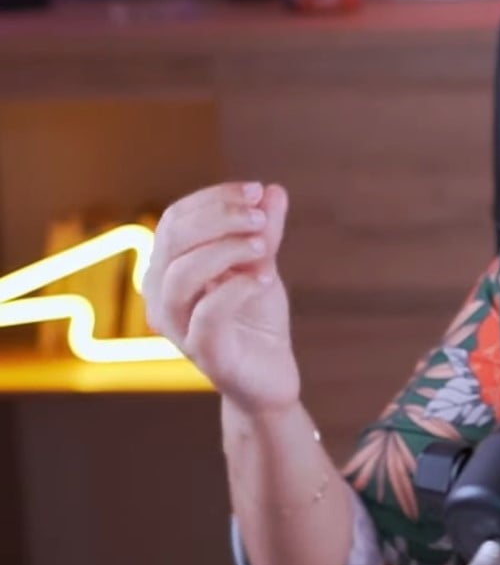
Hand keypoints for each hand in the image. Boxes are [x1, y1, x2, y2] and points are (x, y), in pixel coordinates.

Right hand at [143, 181, 299, 414]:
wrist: (270, 374)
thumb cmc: (256, 319)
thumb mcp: (262, 265)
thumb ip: (265, 231)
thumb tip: (272, 189)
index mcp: (168, 269)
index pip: (175, 219)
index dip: (214, 198)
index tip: (255, 191)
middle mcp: (161, 297)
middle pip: (173, 239)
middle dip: (221, 217)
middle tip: (262, 217)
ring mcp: (178, 327)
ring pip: (181, 274)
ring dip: (227, 248)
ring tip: (264, 247)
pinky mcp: (203, 353)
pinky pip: (209, 312)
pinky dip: (238, 287)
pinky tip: (265, 278)